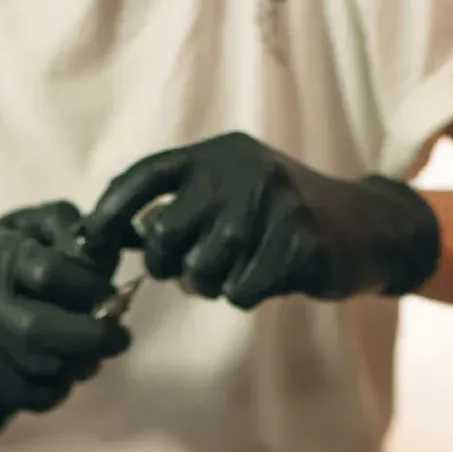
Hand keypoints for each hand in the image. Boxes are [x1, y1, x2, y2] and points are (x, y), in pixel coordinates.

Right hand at [0, 203, 129, 414]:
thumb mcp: (9, 230)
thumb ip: (57, 223)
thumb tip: (104, 241)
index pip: (54, 271)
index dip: (92, 285)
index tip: (108, 292)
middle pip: (50, 332)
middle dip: (97, 338)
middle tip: (117, 337)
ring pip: (48, 371)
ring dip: (80, 365)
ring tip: (86, 353)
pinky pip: (33, 398)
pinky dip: (57, 389)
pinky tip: (56, 374)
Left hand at [84, 134, 440, 308]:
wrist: (364, 226)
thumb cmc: (282, 215)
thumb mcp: (233, 191)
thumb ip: (182, 205)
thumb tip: (112, 238)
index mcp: (218, 155)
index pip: (144, 178)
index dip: (110, 212)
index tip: (88, 243)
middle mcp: (241, 171)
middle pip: (165, 236)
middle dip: (170, 265)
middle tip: (194, 270)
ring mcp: (272, 205)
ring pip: (201, 271)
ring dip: (212, 285)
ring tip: (239, 270)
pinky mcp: (298, 243)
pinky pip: (240, 292)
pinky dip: (247, 296)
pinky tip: (269, 278)